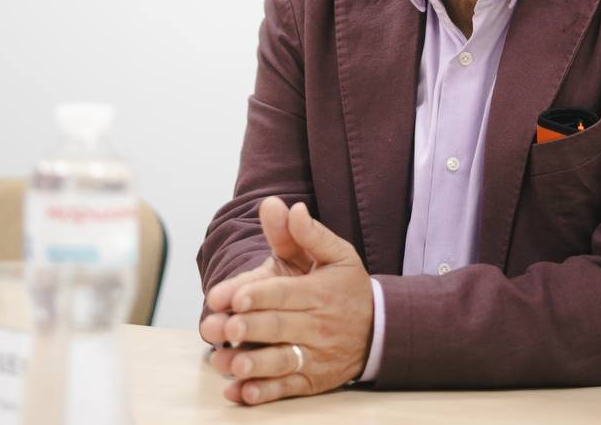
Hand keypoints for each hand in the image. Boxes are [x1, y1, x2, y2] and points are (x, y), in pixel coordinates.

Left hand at [199, 197, 373, 405]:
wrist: (380, 329)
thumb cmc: (347, 287)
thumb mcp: (336, 254)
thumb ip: (307, 233)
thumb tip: (288, 207)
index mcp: (319, 291)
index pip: (285, 293)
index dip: (258, 295)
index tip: (231, 297)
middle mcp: (317, 325)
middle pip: (279, 327)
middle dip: (249, 328)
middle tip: (221, 328)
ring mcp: (315, 355)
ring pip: (282, 362)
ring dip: (254, 364)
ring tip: (229, 362)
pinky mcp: (312, 379)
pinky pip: (287, 389)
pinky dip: (264, 393)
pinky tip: (242, 393)